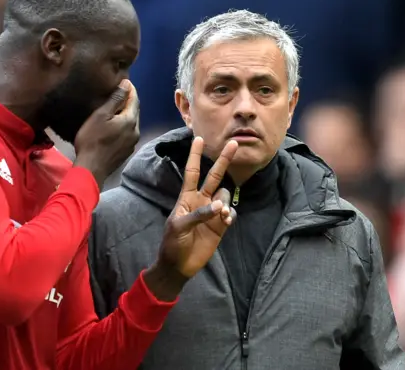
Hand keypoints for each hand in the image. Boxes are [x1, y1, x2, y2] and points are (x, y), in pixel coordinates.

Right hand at [73, 79, 139, 187]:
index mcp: (130, 120)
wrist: (91, 169)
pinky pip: (127, 133)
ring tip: (115, 108)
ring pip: (131, 123)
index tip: (124, 81)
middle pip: (134, 112)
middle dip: (128, 101)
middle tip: (119, 92)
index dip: (130, 89)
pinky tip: (114, 126)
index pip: (135, 100)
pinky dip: (123, 125)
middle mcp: (136, 131)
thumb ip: (115, 99)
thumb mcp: (101, 115)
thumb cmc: (92, 139)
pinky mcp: (126, 151)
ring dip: (125, 114)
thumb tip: (127, 84)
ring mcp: (132, 143)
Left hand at [144, 137, 237, 300]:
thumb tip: (218, 207)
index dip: (195, 156)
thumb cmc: (172, 243)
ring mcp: (212, 213)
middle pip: (214, 176)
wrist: (179, 266)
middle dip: (223, 160)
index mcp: (187, 197)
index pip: (192, 172)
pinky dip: (230, 214)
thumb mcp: (179, 227)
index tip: (198, 138)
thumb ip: (198, 215)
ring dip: (225, 201)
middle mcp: (201, 201)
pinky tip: (226, 220)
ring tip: (222, 214)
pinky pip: (230, 213)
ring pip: (224, 196)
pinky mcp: (220, 226)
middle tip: (233, 143)